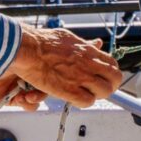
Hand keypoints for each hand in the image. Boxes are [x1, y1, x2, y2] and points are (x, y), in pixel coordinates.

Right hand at [6, 26, 122, 107]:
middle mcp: (89, 64)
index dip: (110, 73)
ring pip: (104, 92)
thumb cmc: (40, 41)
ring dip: (96, 94)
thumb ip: (82, 44)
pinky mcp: (70, 90)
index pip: (113, 64)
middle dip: (110, 85)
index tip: (103, 76)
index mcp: (88, 51)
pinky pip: (87, 101)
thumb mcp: (67, 38)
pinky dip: (83, 102)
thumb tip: (94, 43)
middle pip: (114, 78)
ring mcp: (81, 78)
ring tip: (85, 93)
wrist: (26, 49)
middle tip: (100, 88)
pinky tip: (74, 98)